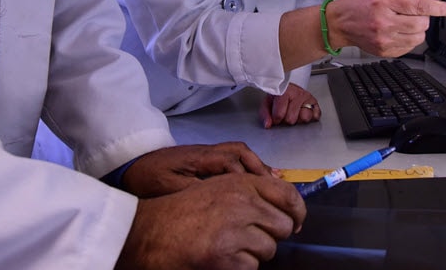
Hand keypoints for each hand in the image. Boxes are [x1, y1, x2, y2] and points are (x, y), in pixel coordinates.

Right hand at [116, 172, 305, 269]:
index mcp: (241, 183)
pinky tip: (218, 258)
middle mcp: (242, 202)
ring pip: (269, 250)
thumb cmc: (180, 212)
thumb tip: (285, 208)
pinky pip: (252, 268)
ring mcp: (235, 230)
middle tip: (248, 238)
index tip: (296, 222)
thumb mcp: (217, 188)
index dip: (297, 212)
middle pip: (284, 226)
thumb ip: (250, 192)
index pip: (288, 195)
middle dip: (270, 236)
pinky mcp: (226, 257)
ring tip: (226, 246)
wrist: (148, 232)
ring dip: (252, 253)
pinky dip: (238, 268)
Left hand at [122, 143, 272, 196]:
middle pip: (240, 152)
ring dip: (257, 166)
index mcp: (199, 157)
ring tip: (274, 182)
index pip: (231, 162)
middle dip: (260, 169)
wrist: (132, 166)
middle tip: (277, 187)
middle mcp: (207, 151)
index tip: (263, 192)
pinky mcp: (206, 158)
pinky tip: (257, 179)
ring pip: (239, 153)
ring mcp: (207, 153)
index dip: (249, 177)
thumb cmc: (148, 178)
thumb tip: (222, 193)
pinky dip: (248, 166)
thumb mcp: (169, 187)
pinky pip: (233, 157)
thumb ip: (195, 188)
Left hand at [259, 82, 320, 127]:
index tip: (275, 116)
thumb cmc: (278, 95)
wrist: (288, 86)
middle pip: (292, 119)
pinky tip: (303, 113)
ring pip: (305, 118)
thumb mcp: (268, 102)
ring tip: (294, 113)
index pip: (279, 115)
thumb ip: (265, 114)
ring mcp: (308, 98)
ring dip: (299, 118)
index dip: (276, 119)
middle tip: (285, 113)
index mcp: (285, 92)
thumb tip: (268, 125)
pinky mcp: (315, 103)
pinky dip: (311, 117)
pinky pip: (316, 115)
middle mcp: (298, 94)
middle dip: (286, 119)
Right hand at [328, 0, 445, 56]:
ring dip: (417, 30)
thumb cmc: (359, 3)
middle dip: (424, 18)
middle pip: (421, 24)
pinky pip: (409, 47)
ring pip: (418, 37)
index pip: (419, 5)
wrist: (340, 23)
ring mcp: (384, 39)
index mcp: (384, 1)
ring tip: (403, 23)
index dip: (438, 8)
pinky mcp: (384, 51)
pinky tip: (397, 32)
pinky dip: (409, 39)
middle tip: (413, 13)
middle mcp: (384, 21)